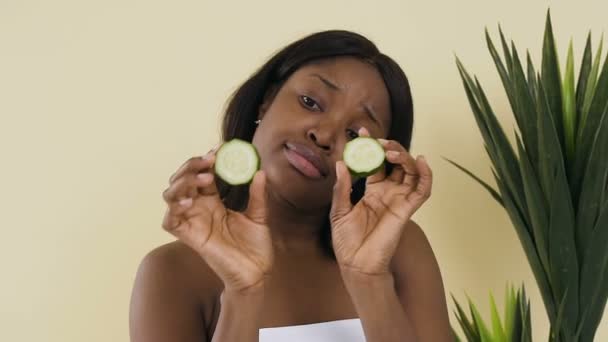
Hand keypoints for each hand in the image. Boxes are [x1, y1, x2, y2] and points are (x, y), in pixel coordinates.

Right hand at [161, 148, 272, 293]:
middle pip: (182, 180)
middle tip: (210, 160)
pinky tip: (190, 200)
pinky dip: (174, 208)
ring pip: (170, 195)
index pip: (202, 174)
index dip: (206, 160)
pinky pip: (169, 221)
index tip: (220, 150)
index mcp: (214, 201)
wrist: (257, 273)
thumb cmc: (256, 247)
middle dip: (191, 165)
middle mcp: (199, 209)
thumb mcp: (260, 215)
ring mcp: (192, 222)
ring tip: (201, 178)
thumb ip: (257, 194)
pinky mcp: (189, 237)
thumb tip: (260, 171)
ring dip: (181, 182)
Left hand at [330, 128, 432, 276]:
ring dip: (404, 157)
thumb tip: (341, 162)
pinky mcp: (407, 209)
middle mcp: (388, 192)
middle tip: (377, 142)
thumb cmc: (346, 241)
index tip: (362, 131)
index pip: (375, 162)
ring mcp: (399, 200)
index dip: (371, 146)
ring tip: (390, 151)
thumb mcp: (338, 210)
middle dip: (389, 147)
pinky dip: (426, 174)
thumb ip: (342, 188)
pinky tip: (421, 160)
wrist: (355, 264)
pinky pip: (422, 190)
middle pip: (395, 163)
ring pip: (411, 171)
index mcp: (372, 191)